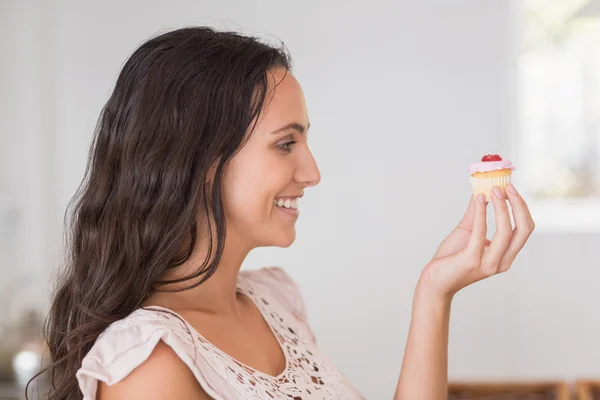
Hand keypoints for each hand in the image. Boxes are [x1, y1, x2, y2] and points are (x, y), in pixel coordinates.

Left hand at [419, 184, 534, 298]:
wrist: (435, 281)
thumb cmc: (451, 258)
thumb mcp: (467, 232)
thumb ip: (475, 214)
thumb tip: (480, 190)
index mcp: (506, 255)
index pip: (525, 229)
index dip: (521, 206)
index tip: (510, 188)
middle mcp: (502, 261)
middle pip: (523, 229)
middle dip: (518, 205)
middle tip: (506, 186)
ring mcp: (489, 263)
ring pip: (505, 231)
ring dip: (501, 207)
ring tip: (493, 190)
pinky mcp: (472, 261)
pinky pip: (480, 233)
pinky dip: (481, 213)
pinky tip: (477, 200)